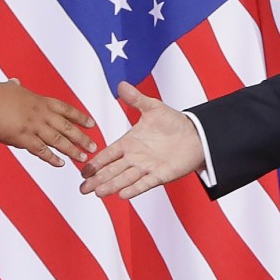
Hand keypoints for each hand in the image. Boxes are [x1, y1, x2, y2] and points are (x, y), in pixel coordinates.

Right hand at [0, 78, 96, 166]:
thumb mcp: (9, 88)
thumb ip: (16, 87)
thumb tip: (16, 82)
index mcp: (39, 101)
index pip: (66, 109)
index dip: (80, 117)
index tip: (91, 124)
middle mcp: (41, 113)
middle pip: (67, 127)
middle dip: (82, 138)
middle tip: (93, 146)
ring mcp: (34, 126)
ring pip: (59, 140)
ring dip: (73, 150)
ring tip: (83, 159)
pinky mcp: (24, 138)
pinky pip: (42, 151)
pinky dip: (52, 158)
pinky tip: (61, 164)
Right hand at [79, 81, 203, 198]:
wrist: (196, 135)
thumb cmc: (174, 122)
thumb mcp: (153, 107)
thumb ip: (136, 99)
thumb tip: (121, 84)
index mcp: (129, 143)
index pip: (108, 154)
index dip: (96, 162)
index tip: (83, 171)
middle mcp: (135, 157)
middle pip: (112, 170)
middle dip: (97, 179)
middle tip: (83, 189)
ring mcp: (147, 167)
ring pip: (125, 178)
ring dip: (111, 186)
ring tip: (98, 193)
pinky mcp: (161, 175)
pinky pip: (145, 183)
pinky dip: (134, 189)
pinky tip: (122, 195)